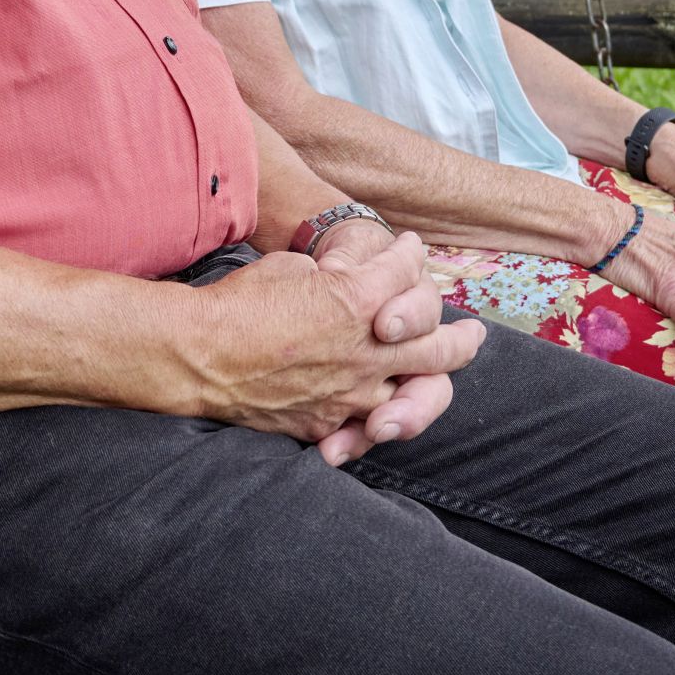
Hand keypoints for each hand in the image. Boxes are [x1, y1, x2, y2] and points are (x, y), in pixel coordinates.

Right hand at [195, 231, 484, 462]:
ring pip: (420, 391)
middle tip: (476, 333)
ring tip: (451, 382)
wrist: (198, 355)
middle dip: (462, 335)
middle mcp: (366, 350)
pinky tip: (396, 414)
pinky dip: (389, 418)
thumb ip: (329, 278)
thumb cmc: (238, 301)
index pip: (403, 272)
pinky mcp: (328, 422)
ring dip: (440, 379)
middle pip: (438, 343)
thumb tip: (341, 286)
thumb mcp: (289, 267)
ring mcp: (352, 392)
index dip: (409, 255)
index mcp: (355, 300)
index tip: (410, 249)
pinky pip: (372, 425)